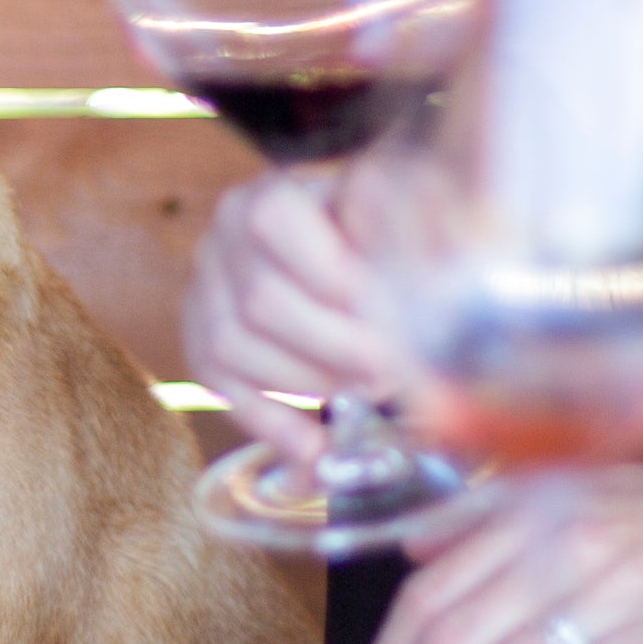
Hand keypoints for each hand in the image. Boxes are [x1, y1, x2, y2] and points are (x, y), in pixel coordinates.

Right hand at [182, 167, 397, 459]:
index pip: (275, 223)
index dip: (332, 276)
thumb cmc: (383, 229)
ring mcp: (204, 292)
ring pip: (233, 349)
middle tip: (395, 372)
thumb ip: (417, 217)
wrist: (350, 244)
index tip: (393, 316)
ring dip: (308, 384)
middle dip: (335, 348)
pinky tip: (317, 448)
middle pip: (261, 302)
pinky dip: (271, 425)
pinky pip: (221, 390)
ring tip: (369, 391)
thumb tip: (440, 256)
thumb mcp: (405, 208)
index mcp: (266, 195)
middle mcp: (221, 238)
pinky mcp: (202, 343)